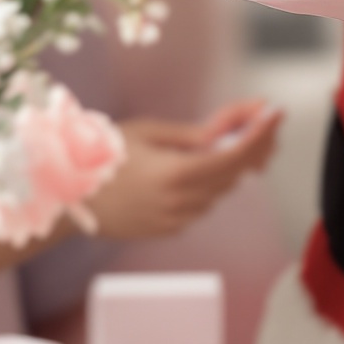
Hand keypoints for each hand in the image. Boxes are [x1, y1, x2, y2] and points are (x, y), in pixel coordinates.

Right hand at [87, 101, 282, 240]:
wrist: (68, 198)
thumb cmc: (103, 156)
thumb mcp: (148, 133)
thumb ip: (192, 136)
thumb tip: (227, 133)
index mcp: (177, 173)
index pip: (235, 155)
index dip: (260, 134)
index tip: (275, 113)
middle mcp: (182, 202)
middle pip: (235, 174)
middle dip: (255, 145)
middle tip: (265, 120)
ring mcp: (176, 220)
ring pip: (220, 190)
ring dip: (233, 165)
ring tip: (239, 136)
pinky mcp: (168, 230)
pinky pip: (202, 204)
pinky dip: (211, 184)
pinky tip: (206, 165)